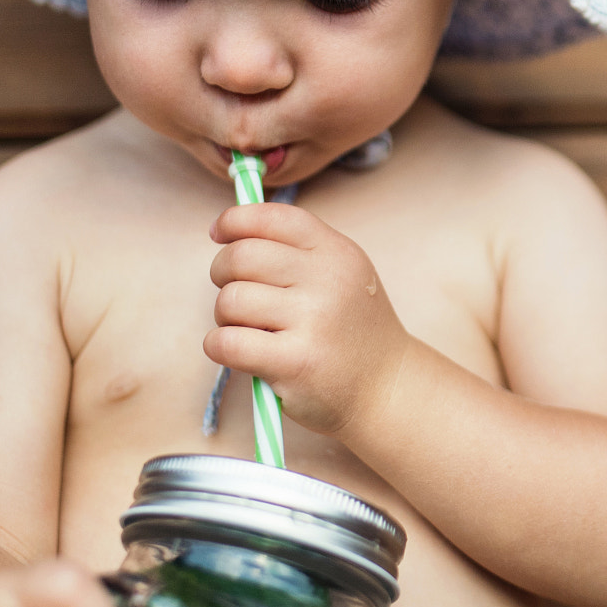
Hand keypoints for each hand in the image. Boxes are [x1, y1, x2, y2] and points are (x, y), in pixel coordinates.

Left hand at [205, 200, 412, 436]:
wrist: (388, 388)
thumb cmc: (352, 331)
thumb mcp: (343, 275)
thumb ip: (298, 251)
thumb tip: (228, 230)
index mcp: (336, 252)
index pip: (272, 218)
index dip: (235, 220)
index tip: (220, 234)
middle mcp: (327, 280)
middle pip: (240, 256)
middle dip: (222, 273)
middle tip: (235, 293)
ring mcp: (312, 321)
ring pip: (230, 300)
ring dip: (224, 316)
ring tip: (247, 328)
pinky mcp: (294, 362)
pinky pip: (226, 342)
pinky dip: (218, 346)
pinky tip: (238, 352)